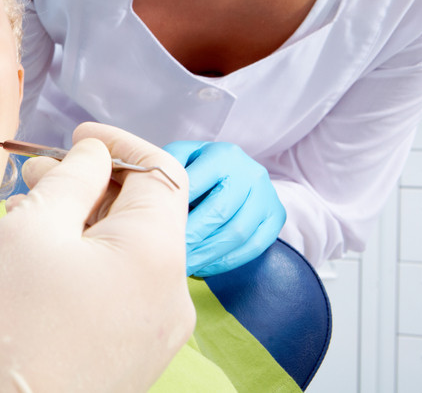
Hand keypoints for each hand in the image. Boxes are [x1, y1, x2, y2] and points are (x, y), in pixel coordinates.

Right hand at [0, 122, 191, 392]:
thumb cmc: (9, 323)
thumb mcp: (33, 227)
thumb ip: (72, 178)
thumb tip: (94, 155)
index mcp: (158, 254)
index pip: (162, 171)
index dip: (119, 142)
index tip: (77, 136)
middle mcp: (170, 294)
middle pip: (145, 213)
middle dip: (92, 182)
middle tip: (36, 175)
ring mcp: (154, 331)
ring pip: (128, 251)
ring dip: (84, 220)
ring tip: (27, 213)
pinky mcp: (131, 355)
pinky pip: (119, 288)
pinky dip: (86, 260)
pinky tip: (39, 258)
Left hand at [162, 141, 285, 277]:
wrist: (237, 172)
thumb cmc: (198, 168)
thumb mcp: (180, 159)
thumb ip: (164, 169)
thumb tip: (145, 192)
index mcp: (222, 154)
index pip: (195, 185)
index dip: (173, 209)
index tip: (152, 229)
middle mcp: (250, 172)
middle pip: (219, 212)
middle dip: (190, 237)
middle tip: (166, 254)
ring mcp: (267, 195)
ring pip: (237, 233)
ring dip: (206, 254)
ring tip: (182, 266)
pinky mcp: (276, 217)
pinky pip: (253, 247)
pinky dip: (225, 261)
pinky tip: (203, 267)